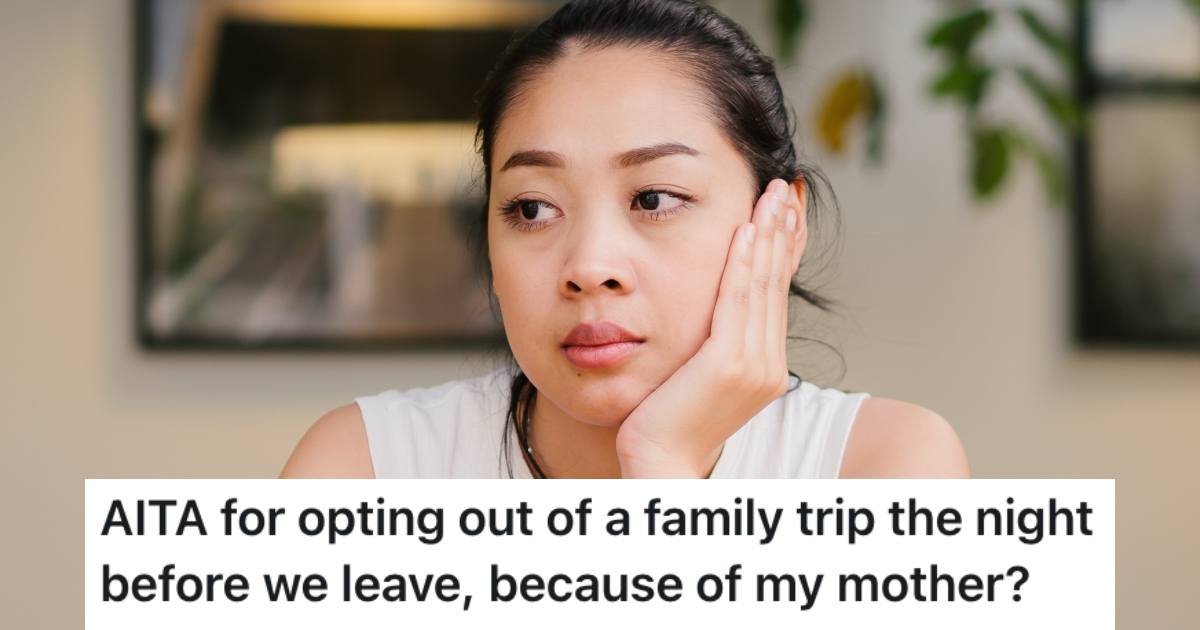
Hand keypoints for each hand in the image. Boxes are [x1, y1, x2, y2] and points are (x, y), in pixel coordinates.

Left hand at [615, 179, 806, 477]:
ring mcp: (753, 365)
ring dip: (769, 234)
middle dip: (783, 229)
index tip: (787, 207)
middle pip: (776, 282)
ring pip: (762, 285)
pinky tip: (747, 229)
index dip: (784, 247)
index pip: (775, 293)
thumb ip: (710, 342)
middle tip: (786, 186)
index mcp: (764, 366)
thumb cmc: (664, 422)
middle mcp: (767, 364)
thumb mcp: (695, 374)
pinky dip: (743, 263)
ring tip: (773, 194)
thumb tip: (707, 306)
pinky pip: (737, 301)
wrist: (657, 462)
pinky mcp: (728, 364)